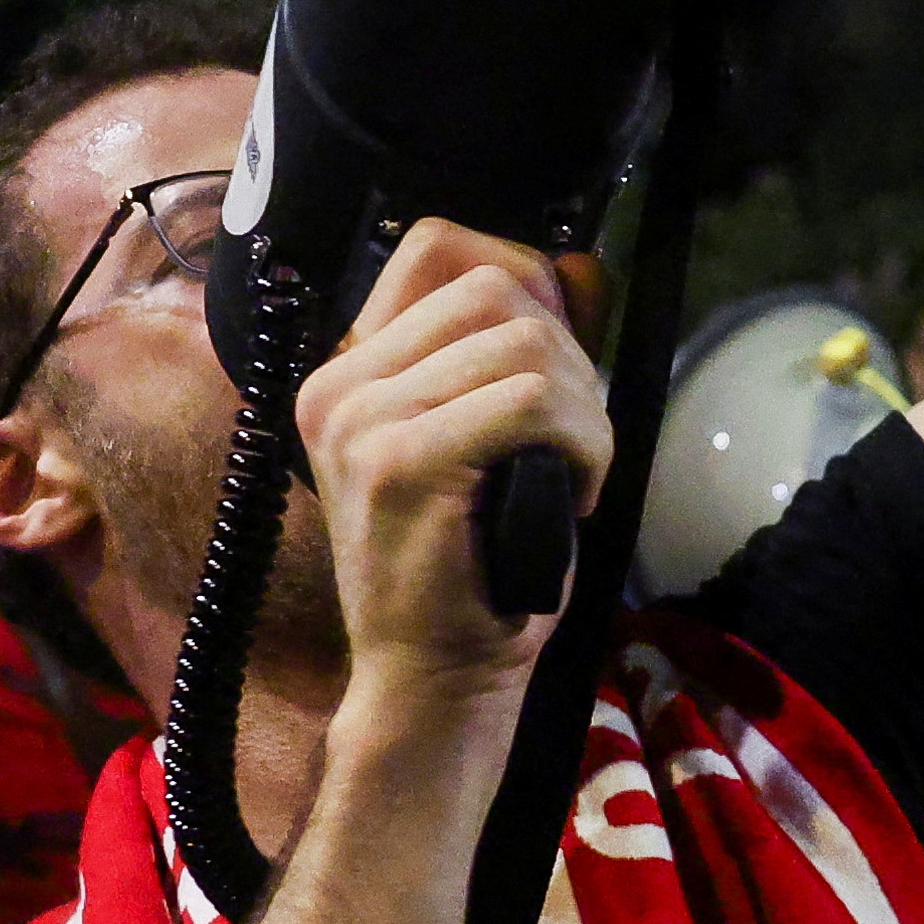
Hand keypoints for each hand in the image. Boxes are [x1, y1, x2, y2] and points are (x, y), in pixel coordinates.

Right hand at [296, 220, 613, 702]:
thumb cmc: (476, 568)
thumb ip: (519, 348)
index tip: (558, 353)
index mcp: (347, 371)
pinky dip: (585, 444)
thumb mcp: (491, 438)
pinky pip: (532, 402)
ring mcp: (361, 420)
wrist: (433, 679)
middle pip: (494, 287)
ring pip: (525, 342)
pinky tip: (576, 496)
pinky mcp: (400, 462)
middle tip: (572, 439)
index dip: (523, 274)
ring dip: (583, 409)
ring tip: (573, 473)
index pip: (436, 245)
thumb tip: (580, 264)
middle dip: (568, 355)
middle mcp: (338, 384)